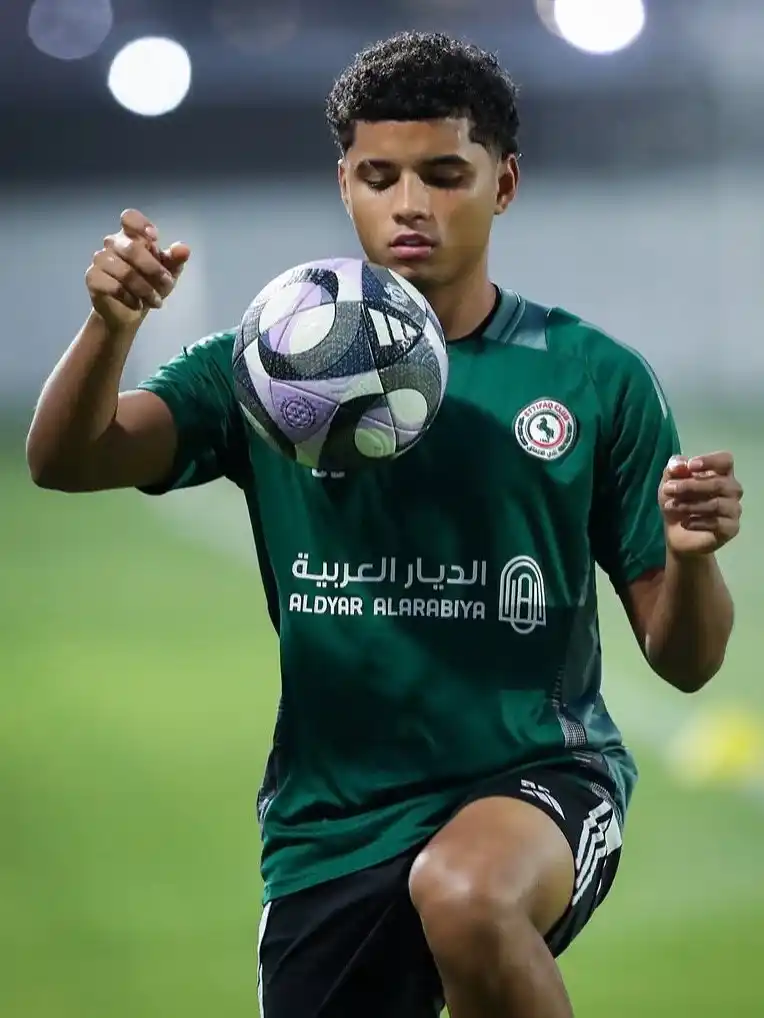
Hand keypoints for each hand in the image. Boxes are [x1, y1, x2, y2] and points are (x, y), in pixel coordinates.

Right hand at [85, 208, 190, 330]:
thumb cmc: (149, 285)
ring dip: (145, 289)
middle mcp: (113, 243)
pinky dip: (130, 298)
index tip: (155, 239)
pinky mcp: (93, 278)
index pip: (129, 217)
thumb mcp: (167, 272)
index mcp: (130, 236)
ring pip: (124, 271)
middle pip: (132, 248)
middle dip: (154, 269)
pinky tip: (138, 304)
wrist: (129, 311)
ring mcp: (100, 260)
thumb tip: (184, 249)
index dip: (142, 225)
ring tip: (155, 301)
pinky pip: (113, 286)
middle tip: (166, 284)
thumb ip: (175, 259)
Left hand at [659, 452, 742, 556]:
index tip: (690, 466)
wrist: (676, 533)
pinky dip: (698, 522)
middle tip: (668, 489)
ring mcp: (733, 509)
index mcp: (720, 473)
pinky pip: (718, 523)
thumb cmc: (677, 502)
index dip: (710, 461)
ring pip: (717, 504)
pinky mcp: (731, 528)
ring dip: (690, 505)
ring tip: (670, 507)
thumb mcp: (669, 483)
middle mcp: (732, 489)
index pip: (726, 461)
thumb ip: (673, 469)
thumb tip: (680, 464)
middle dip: (690, 486)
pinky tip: (685, 523)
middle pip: (719, 483)